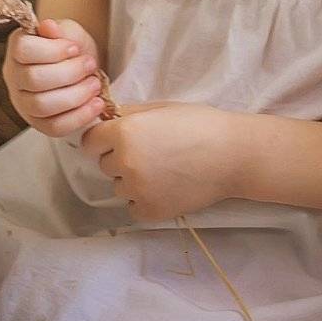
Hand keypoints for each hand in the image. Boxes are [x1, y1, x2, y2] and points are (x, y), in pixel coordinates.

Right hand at [3, 17, 105, 137]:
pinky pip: (54, 127)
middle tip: (90, 65)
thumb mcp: (68, 30)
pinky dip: (78, 117)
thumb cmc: (71, 47)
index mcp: (17, 48)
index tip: (74, 48)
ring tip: (95, 84)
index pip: (24, 50)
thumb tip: (48, 26)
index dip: (52, 50)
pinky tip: (96, 104)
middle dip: (69, 73)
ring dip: (75, 95)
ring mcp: (23, 103)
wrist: (81, 66)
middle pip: (34, 80)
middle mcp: (14, 77)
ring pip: (42, 106)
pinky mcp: (38, 123)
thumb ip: (58, 29)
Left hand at [80, 101, 241, 222]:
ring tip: (162, 169)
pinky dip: (143, 199)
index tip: (117, 138)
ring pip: (119, 186)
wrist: (231, 154)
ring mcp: (137, 190)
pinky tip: (165, 186)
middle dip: (120, 158)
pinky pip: (132, 206)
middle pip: (104, 164)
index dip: (103, 138)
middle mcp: (125, 163)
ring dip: (132, 179)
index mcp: (124, 133)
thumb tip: (103, 118)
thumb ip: (127, 114)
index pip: (90, 141)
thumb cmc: (198, 124)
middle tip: (150, 151)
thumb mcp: (160, 109)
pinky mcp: (150, 212)